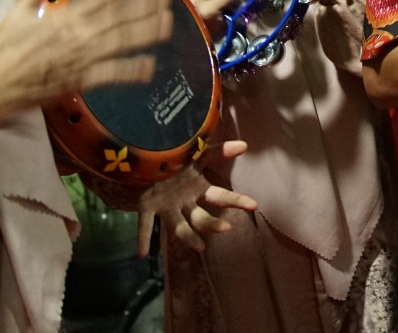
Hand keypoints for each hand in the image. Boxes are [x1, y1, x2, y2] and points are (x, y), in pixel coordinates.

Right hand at [0, 0, 172, 139]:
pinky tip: (150, 66)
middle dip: (144, 5)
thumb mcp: (18, 12)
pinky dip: (131, 70)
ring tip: (168, 22)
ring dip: (146, 32)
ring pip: (121, 43)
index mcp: (63, 17)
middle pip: (118, 17)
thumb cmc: (5, 49)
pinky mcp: (81, 81)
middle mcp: (77, 35)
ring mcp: (81, 59)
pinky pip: (112, 75)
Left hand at [134, 140, 257, 256]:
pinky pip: (146, 224)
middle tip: (225, 228)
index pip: (221, 197)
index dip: (237, 200)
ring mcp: (166, 208)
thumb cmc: (173, 164)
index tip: (254, 205)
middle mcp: (184, 204)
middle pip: (201, 217)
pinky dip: (144, 238)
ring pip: (179, 226)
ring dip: (189, 237)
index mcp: (197, 191)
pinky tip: (143, 253)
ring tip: (200, 247)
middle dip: (213, 224)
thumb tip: (244, 145)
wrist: (143, 165)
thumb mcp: (196, 156)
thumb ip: (218, 152)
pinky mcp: (146, 208)